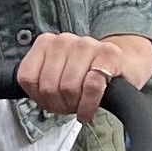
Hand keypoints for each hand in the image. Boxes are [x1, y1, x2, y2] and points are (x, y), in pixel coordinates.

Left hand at [17, 31, 151, 123]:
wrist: (124, 64)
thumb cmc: (86, 75)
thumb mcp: (56, 78)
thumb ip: (38, 85)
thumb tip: (35, 97)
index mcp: (46, 43)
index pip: (27, 77)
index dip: (37, 97)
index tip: (49, 100)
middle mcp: (65, 40)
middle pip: (48, 86)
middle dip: (58, 104)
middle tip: (69, 105)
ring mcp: (87, 45)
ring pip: (68, 86)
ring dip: (74, 105)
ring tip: (80, 104)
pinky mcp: (108, 55)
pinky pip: (92, 86)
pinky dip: (89, 105)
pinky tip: (88, 110)